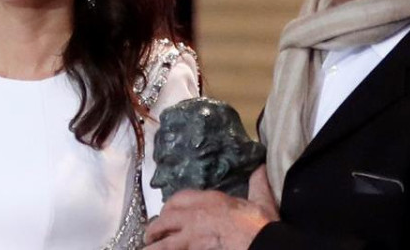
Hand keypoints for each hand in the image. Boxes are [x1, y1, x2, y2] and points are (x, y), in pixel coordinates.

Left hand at [144, 165, 277, 249]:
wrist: (263, 243)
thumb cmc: (261, 225)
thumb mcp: (261, 202)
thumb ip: (258, 185)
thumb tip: (261, 168)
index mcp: (211, 199)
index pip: (181, 198)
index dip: (171, 206)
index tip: (168, 212)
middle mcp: (197, 214)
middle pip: (167, 217)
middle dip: (157, 226)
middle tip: (151, 234)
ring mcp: (192, 234)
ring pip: (164, 240)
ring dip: (153, 245)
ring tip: (147, 248)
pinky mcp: (192, 248)